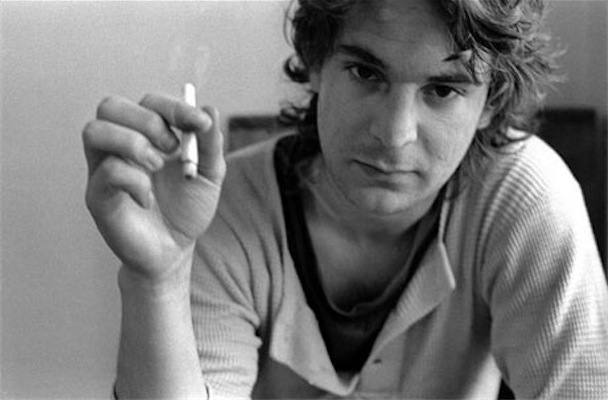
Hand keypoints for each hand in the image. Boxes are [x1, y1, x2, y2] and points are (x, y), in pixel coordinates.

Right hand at [83, 93, 225, 286]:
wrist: (175, 250)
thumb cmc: (187, 208)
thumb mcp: (209, 174)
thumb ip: (210, 144)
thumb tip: (209, 109)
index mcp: (148, 134)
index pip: (150, 102)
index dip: (175, 107)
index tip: (200, 123)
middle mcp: (120, 145)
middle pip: (112, 106)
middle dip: (148, 121)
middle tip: (172, 148)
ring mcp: (104, 168)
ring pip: (95, 131)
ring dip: (132, 143)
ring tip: (157, 167)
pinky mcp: (97, 195)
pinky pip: (106, 171)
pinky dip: (135, 181)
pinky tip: (149, 199)